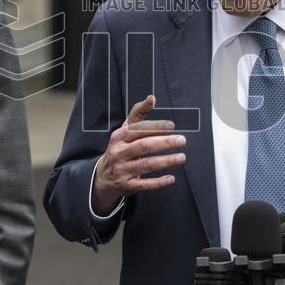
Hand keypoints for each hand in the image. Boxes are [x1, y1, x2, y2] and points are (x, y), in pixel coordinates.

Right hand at [92, 95, 184, 215]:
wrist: (103, 176)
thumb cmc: (120, 148)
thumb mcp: (125, 130)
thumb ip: (138, 113)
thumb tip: (152, 98)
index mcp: (119, 137)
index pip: (138, 129)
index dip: (155, 126)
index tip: (172, 125)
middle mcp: (119, 152)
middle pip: (144, 146)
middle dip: (164, 143)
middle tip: (182, 140)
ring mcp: (122, 170)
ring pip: (146, 165)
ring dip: (166, 161)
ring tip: (182, 157)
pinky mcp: (127, 185)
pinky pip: (144, 184)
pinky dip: (158, 182)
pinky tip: (171, 178)